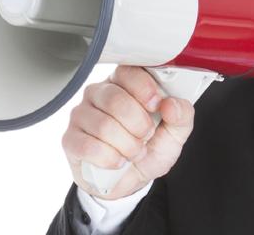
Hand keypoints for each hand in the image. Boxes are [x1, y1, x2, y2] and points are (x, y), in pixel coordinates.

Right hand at [62, 65, 194, 199]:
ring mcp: (81, 115)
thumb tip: (171, 104)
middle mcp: (99, 93)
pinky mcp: (70, 139)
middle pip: (115, 99)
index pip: (128, 72)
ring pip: (103, 125)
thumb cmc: (149, 148)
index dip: (144, 89)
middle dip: (138, 124)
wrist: (130, 180)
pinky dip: (110, 158)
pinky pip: (88, 146)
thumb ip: (182, 115)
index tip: (156, 105)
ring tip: (134, 151)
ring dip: (127, 145)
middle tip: (146, 136)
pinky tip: (118, 161)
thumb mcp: (175, 133)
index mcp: (124, 83)